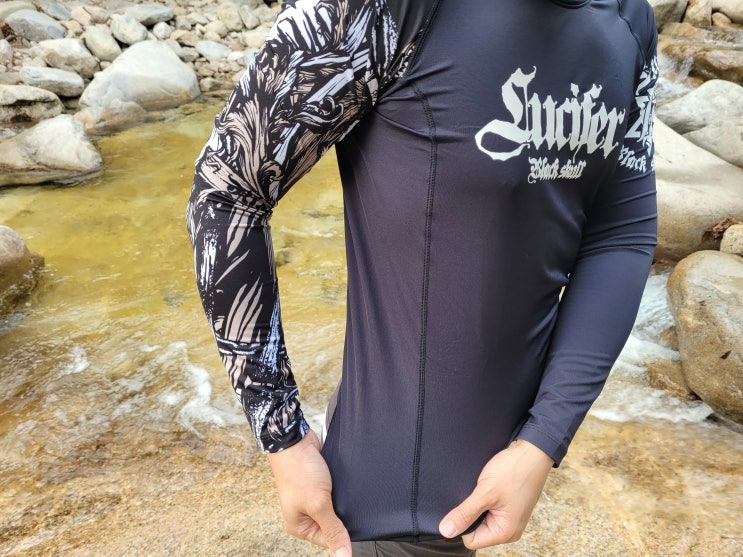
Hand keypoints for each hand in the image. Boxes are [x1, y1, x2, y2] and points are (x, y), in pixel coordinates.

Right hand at [267, 430, 351, 556]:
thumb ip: (333, 530)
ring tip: (343, 491)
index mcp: (300, 526)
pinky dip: (342, 490)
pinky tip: (345, 484)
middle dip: (343, 515)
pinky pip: (336, 494)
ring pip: (336, 508)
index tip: (353, 521)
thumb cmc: (299, 471)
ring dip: (343, 501)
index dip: (342, 532)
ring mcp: (313, 499)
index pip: (329, 540)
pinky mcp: (321, 485)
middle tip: (346, 502)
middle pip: (333, 524)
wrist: (295, 440)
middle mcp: (305, 514)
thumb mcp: (318, 504)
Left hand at [438, 439, 553, 548]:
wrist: (532, 450)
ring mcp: (509, 517)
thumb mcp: (485, 492)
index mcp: (505, 532)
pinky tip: (487, 485)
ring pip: (480, 517)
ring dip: (477, 503)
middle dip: (470, 512)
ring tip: (482, 488)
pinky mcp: (507, 505)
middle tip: (476, 493)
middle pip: (475, 530)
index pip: (470, 539)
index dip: (462, 523)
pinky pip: (488, 508)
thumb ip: (465, 513)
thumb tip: (445, 531)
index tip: (465, 503)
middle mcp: (509, 529)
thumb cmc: (514, 470)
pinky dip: (483, 498)